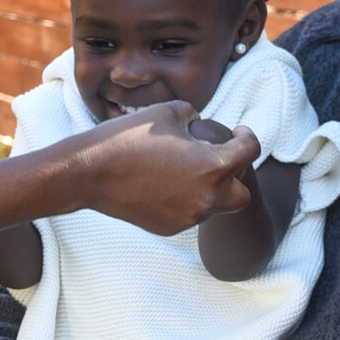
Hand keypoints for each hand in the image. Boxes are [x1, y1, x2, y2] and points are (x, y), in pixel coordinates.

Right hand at [74, 102, 258, 232]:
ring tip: (184, 168)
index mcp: (213, 166)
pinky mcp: (170, 227)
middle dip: (235, 176)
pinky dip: (186, 199)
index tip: (239, 132)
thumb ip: (196, 117)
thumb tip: (200, 127)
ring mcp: (189, 217)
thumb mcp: (169, 112)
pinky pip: (189, 213)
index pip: (250, 151)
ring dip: (208, 188)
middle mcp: (207, 197)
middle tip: (217, 158)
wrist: (90, 173)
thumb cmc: (129, 137)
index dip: (247, 137)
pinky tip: (164, 183)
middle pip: (243, 194)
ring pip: (214, 205)